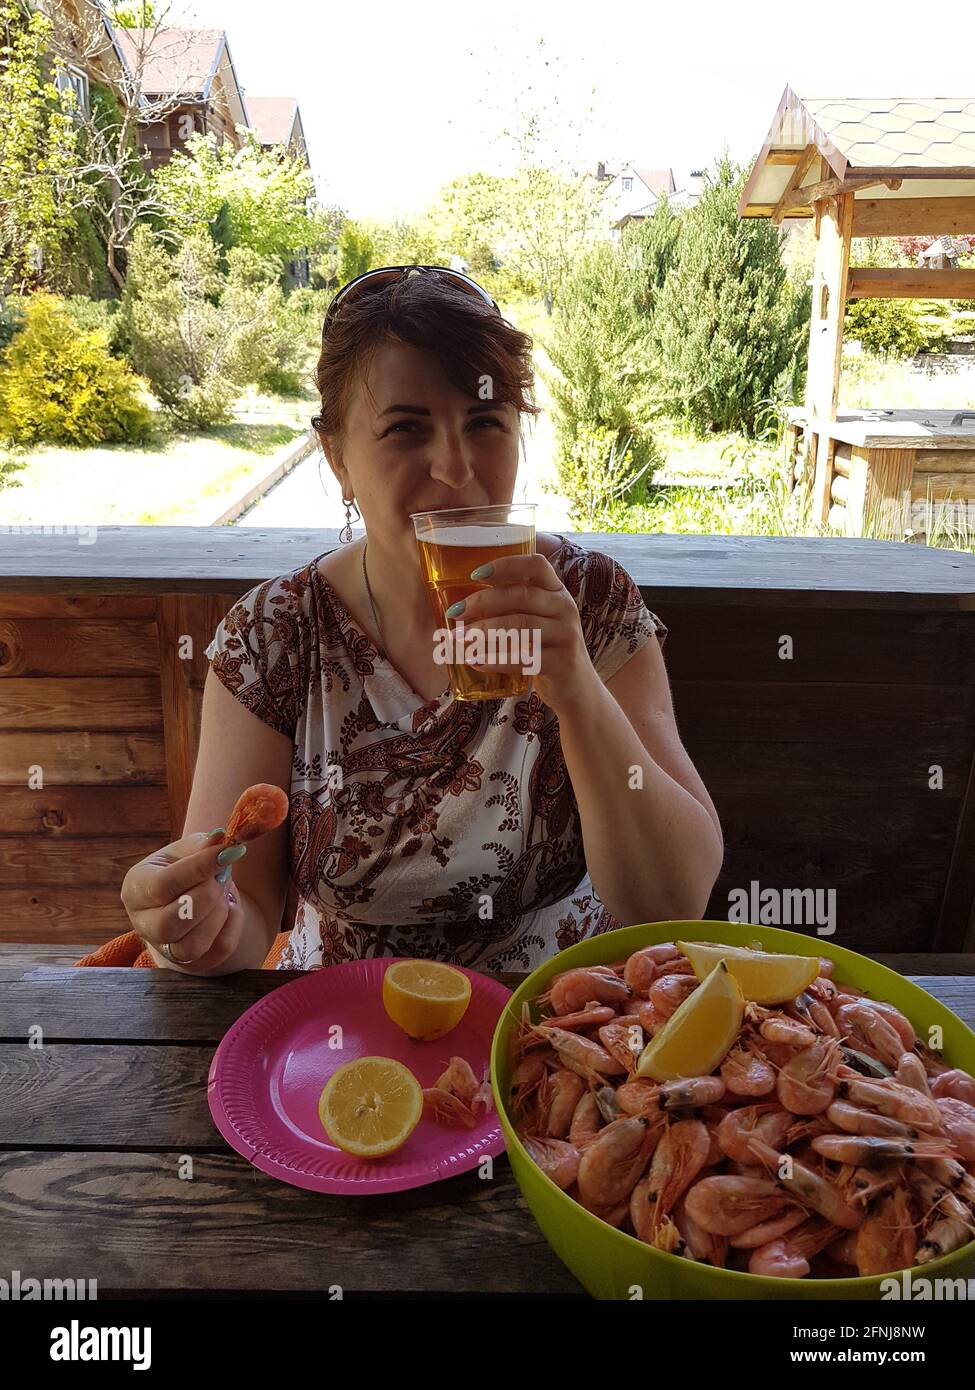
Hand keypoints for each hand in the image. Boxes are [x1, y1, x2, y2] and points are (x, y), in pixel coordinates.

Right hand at [120, 829, 246, 970]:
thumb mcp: (186, 850)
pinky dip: (232, 929)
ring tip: (224, 893)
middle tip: (223, 877)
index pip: (163, 885)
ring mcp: (164, 948)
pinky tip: (231, 909)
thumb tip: (219, 838)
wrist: (188, 898)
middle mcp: (143, 923)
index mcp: (135, 889)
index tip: (228, 852)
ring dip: (219, 916)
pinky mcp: (189, 963)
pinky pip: (216, 953)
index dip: (199, 869)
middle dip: (207, 897)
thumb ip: (201, 845)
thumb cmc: (183, 869)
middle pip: (171, 923)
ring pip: (192, 946)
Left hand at [447, 552, 600, 714]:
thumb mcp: (538, 621)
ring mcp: (566, 635)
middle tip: (455, 614)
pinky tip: (475, 661)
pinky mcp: (562, 663)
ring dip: (484, 631)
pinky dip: (496, 659)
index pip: (535, 565)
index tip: (475, 574)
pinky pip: (524, 658)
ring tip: (459, 639)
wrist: (577, 688)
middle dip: (482, 602)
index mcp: (557, 591)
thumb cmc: (546, 650)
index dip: (505, 565)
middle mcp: (565, 608)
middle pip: (521, 596)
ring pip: (520, 626)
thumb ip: (512, 608)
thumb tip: (462, 604)